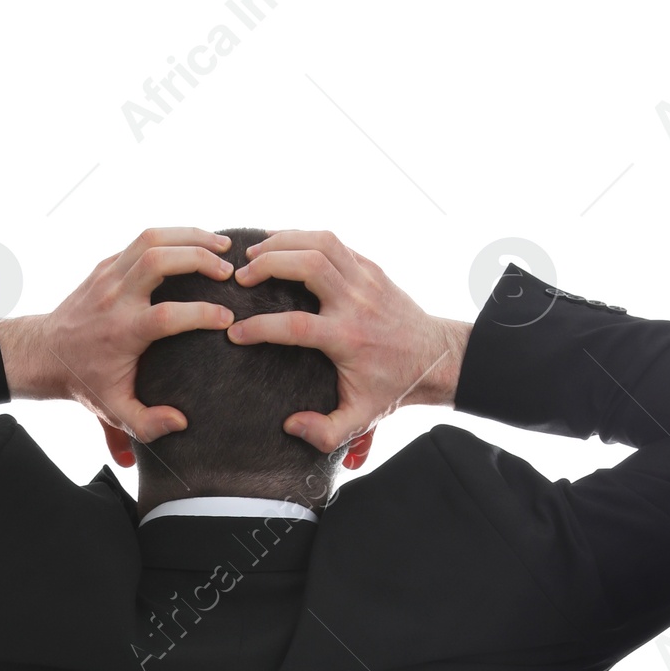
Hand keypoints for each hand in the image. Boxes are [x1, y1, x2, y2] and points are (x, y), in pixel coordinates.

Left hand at [0, 228, 235, 441]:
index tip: (227, 319)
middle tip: (229, 270)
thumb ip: (148, 424)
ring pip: (150, 239)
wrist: (46, 353)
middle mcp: (115, 298)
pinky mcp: (106, 265)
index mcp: (122, 332)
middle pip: (158, 260)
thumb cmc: (85, 382)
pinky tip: (195, 244)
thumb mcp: (114, 412)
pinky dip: (172, 237)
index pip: (166, 316)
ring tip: (220, 244)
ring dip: (189, 235)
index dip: (200, 313)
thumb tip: (181, 423)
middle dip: (198, 258)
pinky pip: (141, 241)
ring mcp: (108, 276)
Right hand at [229, 230, 468, 453]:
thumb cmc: (392, 387)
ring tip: (254, 252)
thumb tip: (290, 425)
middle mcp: (357, 302)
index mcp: (348, 338)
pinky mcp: (370, 267)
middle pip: (308, 264)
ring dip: (283, 240)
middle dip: (269, 263)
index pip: (295, 326)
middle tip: (241, 277)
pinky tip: (281, 245)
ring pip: (321, 242)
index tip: (235, 333)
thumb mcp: (360, 420)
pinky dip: (303, 238)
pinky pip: (333, 242)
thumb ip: (324, 432)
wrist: (434, 357)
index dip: (260, 328)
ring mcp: (366, 279)